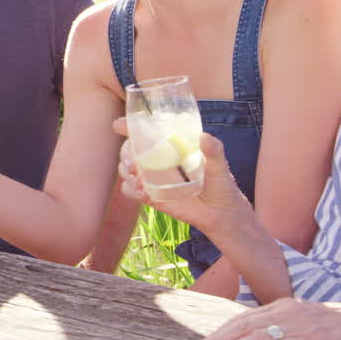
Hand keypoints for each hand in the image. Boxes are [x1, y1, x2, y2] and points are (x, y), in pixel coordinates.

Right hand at [113, 117, 249, 232]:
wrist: (220, 213)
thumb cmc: (220, 183)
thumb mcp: (219, 165)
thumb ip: (214, 150)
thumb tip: (205, 138)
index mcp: (170, 145)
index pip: (146, 131)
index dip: (129, 126)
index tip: (120, 126)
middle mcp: (157, 159)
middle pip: (129, 149)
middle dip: (124, 153)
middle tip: (132, 163)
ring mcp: (151, 178)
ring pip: (125, 170)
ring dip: (125, 173)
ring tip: (139, 181)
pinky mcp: (150, 196)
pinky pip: (130, 191)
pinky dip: (130, 190)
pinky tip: (143, 194)